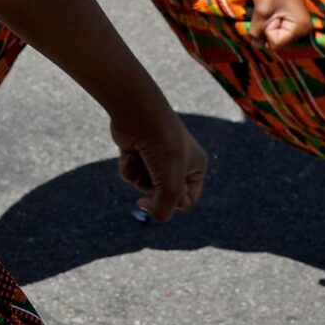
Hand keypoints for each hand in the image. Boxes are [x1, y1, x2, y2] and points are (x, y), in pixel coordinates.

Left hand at [111, 105, 209, 221]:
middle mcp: (178, 162)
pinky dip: (128, 168)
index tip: (165, 191)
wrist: (138, 113)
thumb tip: (148, 212)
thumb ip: (164, 210)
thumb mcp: (170, 185)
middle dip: (153, 188)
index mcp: (196, 167)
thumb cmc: (161, 147)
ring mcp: (156, 157)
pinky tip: (129, 154)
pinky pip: (131, 174)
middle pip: (162, 196)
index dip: (173, 202)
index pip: (186, 202)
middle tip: (153, 172)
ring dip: (139, 178)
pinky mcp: (137, 153)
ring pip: (144, 186)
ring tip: (142, 160)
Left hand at [250, 0, 310, 47]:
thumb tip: (255, 46)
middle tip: (273, 8)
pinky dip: (270, 19)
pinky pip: (276, 27)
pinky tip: (274, 6)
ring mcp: (298, 24)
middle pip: (276, 42)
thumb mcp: (261, 12)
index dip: (267, 29)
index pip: (275, 44)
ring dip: (267, 23)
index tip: (273, 11)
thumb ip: (257, 32)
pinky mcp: (292, 18)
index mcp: (300, 30)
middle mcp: (303, 30)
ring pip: (274, 34)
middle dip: (267, 27)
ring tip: (273, 6)